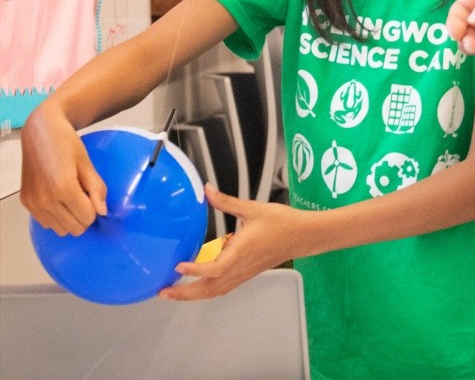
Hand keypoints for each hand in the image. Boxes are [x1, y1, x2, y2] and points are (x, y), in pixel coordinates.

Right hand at [19, 103, 106, 235]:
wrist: (40, 132)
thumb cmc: (67, 143)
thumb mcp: (87, 163)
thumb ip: (96, 188)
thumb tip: (102, 212)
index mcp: (63, 188)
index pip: (87, 218)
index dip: (95, 209)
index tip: (93, 195)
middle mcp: (45, 200)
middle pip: (74, 228)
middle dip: (84, 216)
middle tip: (84, 196)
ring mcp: (33, 203)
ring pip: (59, 230)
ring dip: (70, 218)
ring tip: (71, 196)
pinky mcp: (26, 203)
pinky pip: (46, 222)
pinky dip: (56, 216)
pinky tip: (58, 197)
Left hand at [162, 186, 310, 300]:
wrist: (301, 236)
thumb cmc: (280, 221)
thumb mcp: (252, 208)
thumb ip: (226, 201)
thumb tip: (206, 190)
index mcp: (240, 252)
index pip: (213, 269)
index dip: (194, 271)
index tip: (177, 267)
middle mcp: (239, 268)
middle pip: (208, 289)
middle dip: (184, 293)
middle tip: (162, 291)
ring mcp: (242, 274)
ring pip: (214, 292)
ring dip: (193, 295)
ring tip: (173, 292)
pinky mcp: (246, 274)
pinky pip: (222, 289)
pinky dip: (206, 292)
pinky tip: (198, 287)